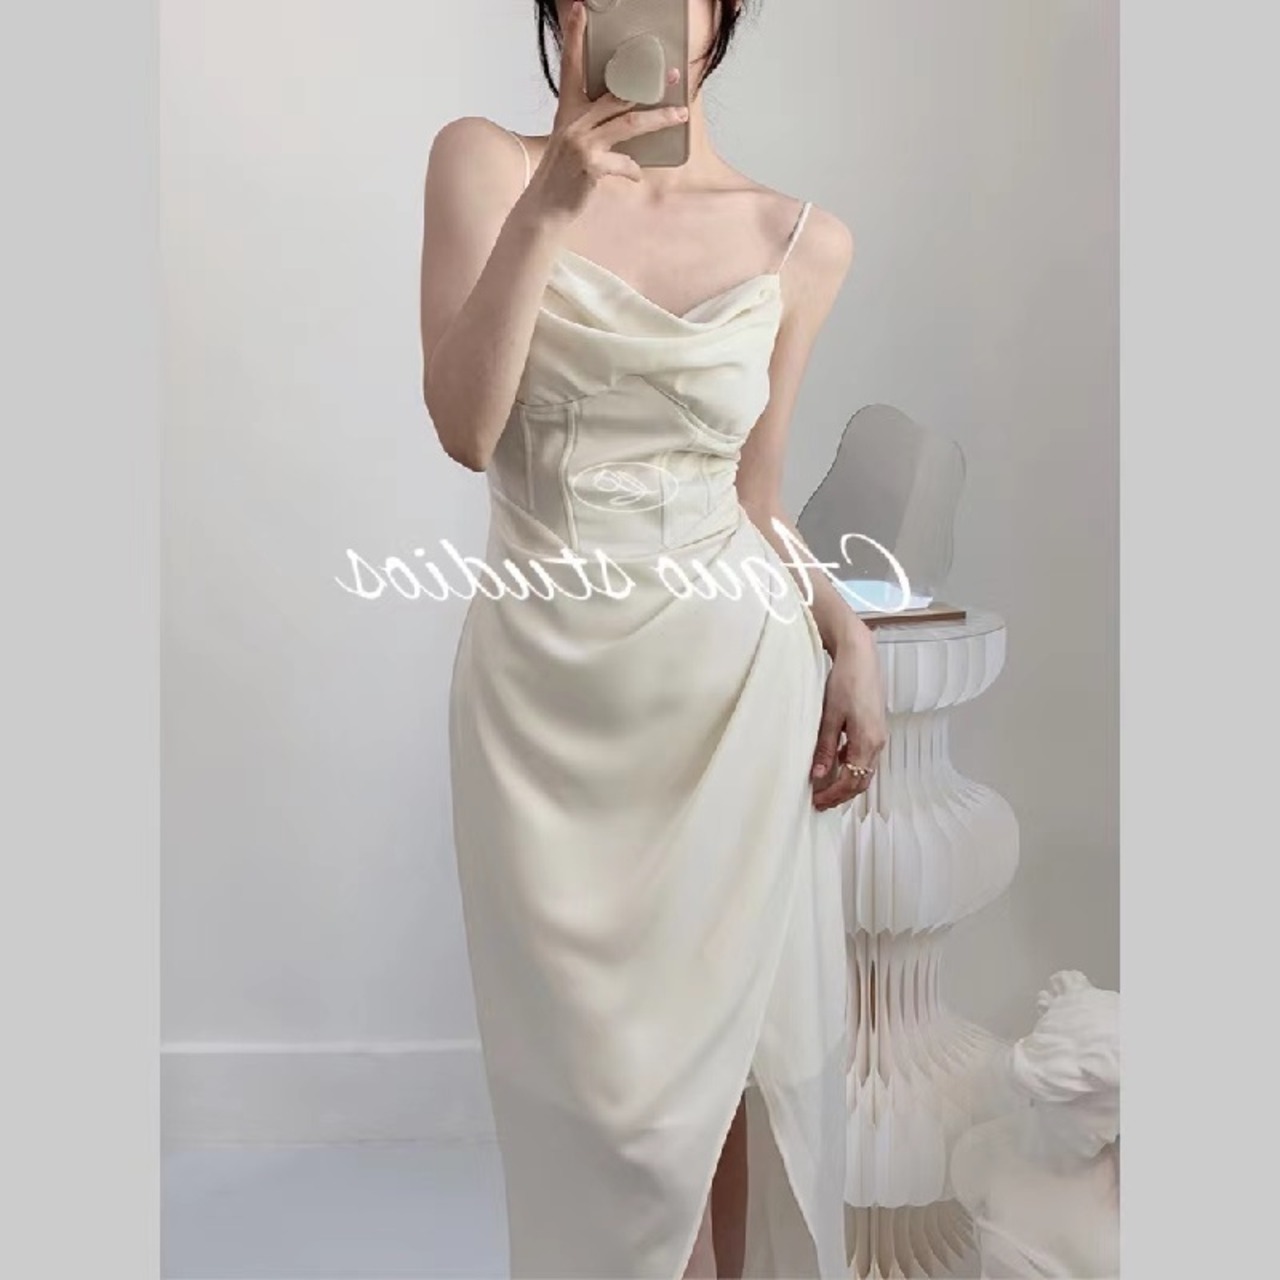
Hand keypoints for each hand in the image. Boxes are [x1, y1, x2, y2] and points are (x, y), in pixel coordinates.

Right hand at [529, 0, 686, 221]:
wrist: (545, 208)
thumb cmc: (564, 174)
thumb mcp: (574, 141)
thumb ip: (596, 125)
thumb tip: (629, 115)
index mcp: (568, 109)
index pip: (571, 66)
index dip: (574, 36)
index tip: (580, 8)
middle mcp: (573, 121)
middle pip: (617, 93)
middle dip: (649, 83)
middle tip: (674, 75)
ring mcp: (581, 143)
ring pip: (629, 122)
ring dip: (659, 119)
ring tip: (680, 116)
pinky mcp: (590, 165)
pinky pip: (625, 162)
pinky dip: (634, 169)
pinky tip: (636, 174)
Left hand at [810, 628, 887, 810]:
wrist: (860, 657)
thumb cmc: (846, 680)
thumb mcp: (830, 717)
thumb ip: (825, 748)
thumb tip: (819, 775)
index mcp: (868, 741)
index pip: (852, 781)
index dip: (835, 795)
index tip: (818, 802)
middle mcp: (878, 741)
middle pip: (862, 780)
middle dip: (842, 794)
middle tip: (820, 802)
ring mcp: (878, 735)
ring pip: (864, 769)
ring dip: (847, 782)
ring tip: (826, 788)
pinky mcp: (874, 727)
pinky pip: (865, 755)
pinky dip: (851, 766)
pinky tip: (835, 764)